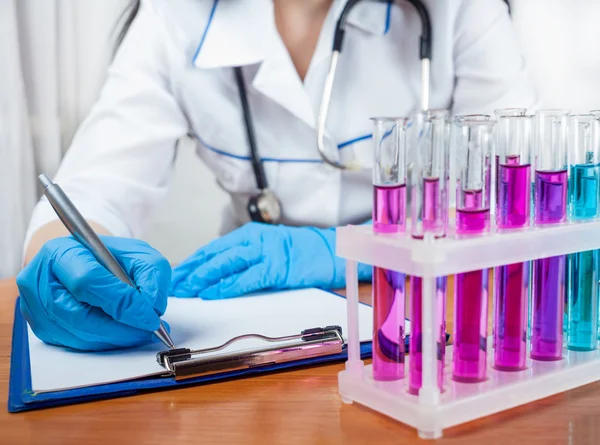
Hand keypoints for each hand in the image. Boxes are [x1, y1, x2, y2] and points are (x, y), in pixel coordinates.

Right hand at [16, 236, 170, 350]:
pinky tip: (122, 335)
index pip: (87, 281)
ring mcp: (36, 308)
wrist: (82, 262)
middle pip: (79, 315)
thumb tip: (153, 306)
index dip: (121, 303)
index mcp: (60, 252)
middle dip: (121, 328)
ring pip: (78, 334)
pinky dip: (104, 342)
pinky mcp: (43, 329)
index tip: (151, 317)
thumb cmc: (107, 256)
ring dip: (115, 338)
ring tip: (141, 332)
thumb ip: (151, 272)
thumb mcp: (136, 252)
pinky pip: (76, 344)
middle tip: (149, 331)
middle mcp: (40, 281)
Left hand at [170, 222, 370, 298]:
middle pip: (214, 255)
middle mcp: (254, 239)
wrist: (330, 250)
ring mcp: (265, 252)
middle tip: (173, 285)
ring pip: (226, 264)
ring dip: (203, 278)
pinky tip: (212, 293)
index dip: (192, 262)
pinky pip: (246, 278)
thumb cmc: (299, 252)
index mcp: (249, 234)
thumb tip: (217, 274)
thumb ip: (245, 257)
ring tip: (186, 289)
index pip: (213, 248)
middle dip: (191, 271)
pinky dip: (227, 286)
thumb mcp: (267, 247)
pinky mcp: (276, 268)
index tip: (176, 274)